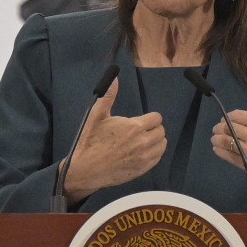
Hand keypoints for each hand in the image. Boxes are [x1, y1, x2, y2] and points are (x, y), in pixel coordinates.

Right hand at [62, 78, 165, 202]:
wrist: (85, 170)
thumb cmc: (90, 141)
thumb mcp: (96, 115)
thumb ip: (108, 95)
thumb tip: (114, 77)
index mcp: (134, 127)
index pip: (157, 118)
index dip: (149, 117)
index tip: (140, 121)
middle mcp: (143, 142)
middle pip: (161, 131)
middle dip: (153, 128)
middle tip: (140, 130)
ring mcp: (144, 158)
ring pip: (162, 145)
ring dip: (155, 141)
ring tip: (142, 140)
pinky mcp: (142, 170)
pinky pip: (157, 158)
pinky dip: (153, 154)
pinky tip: (141, 152)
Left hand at [211, 72, 246, 202]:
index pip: (236, 115)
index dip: (229, 117)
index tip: (227, 119)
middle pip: (228, 127)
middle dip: (220, 127)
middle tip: (218, 128)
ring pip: (225, 141)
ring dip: (216, 138)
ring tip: (215, 138)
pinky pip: (227, 156)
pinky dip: (219, 151)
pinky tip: (217, 149)